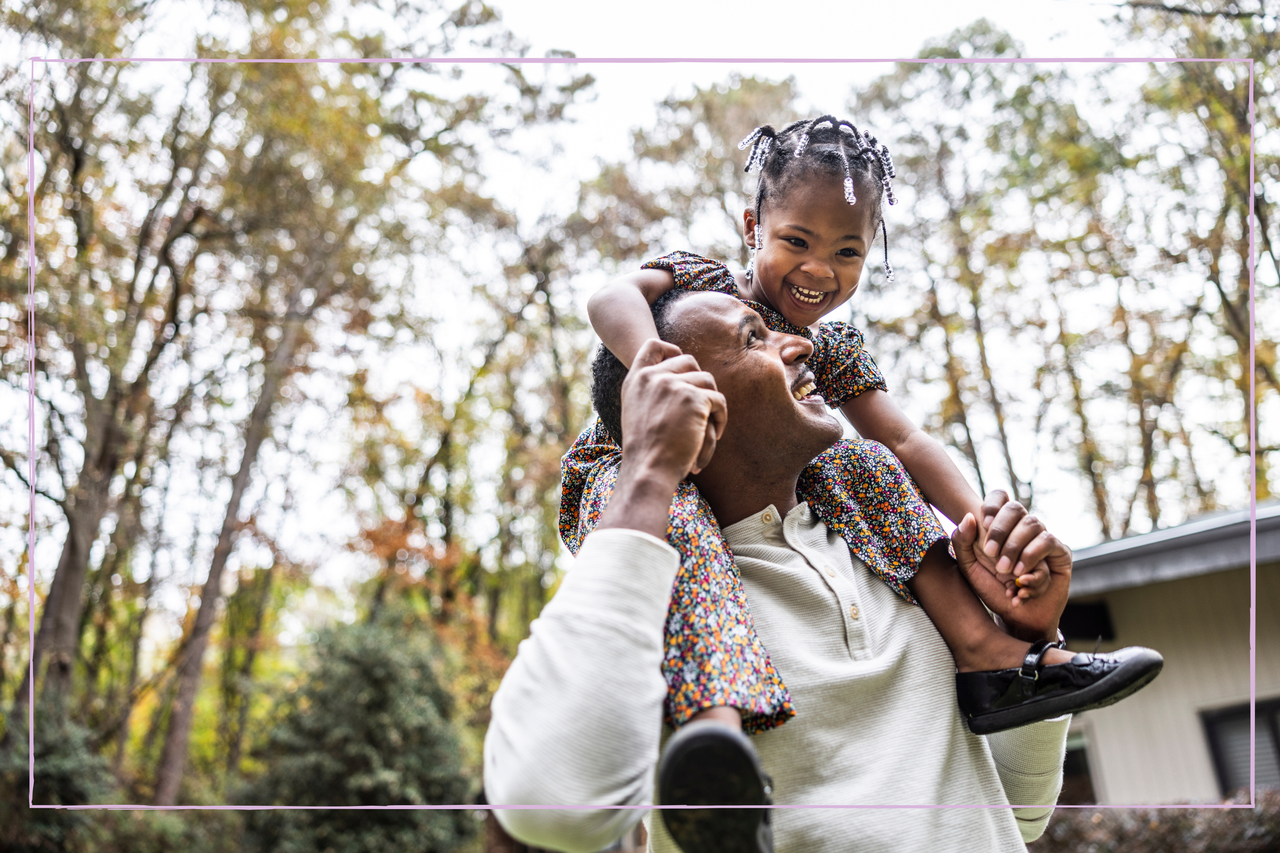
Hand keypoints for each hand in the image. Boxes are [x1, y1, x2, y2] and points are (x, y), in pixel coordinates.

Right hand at [619, 338, 726, 480]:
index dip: (672, 350)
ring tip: (709, 425)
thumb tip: (680, 378)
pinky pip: (718, 401)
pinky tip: (715, 434)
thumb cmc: (646, 451)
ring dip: (712, 403)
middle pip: (689, 361)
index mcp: (636, 380)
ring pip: (707, 381)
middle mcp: (653, 377)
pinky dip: (721, 418)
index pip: (653, 346)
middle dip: (699, 382)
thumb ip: (650, 391)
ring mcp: (673, 385)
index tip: (682, 367)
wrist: (648, 470)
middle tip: (702, 406)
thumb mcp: (636, 412)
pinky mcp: (694, 398)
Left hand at [953, 511, 1070, 642]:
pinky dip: (1034, 564)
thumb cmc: (992, 589)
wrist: (1015, 618)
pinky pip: (1049, 544)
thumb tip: (969, 516)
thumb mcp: (969, 568)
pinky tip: (1021, 585)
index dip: (992, 505)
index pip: (1000, 497)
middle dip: (1000, 530)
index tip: (983, 523)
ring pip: (1034, 524)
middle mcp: (1023, 528)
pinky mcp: (1060, 553)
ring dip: (1016, 549)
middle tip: (990, 555)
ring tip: (1007, 574)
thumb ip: (962, 542)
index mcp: (1000, 526)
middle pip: (1016, 508)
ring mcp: (1042, 538)